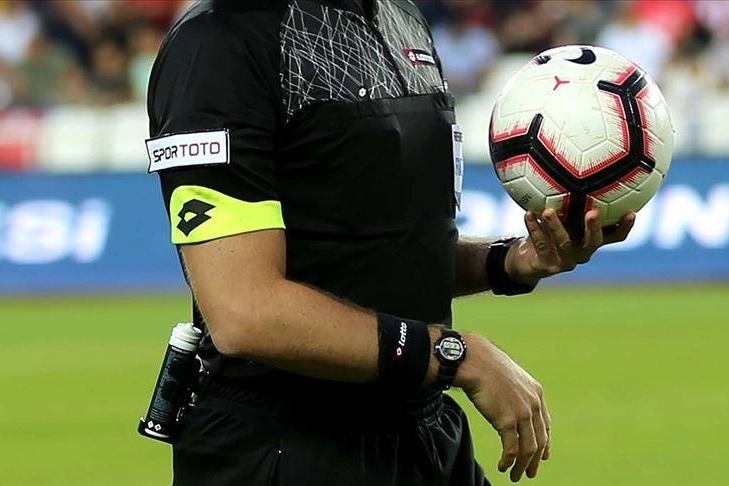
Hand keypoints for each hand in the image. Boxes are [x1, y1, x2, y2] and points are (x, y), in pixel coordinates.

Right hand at [455, 334, 550, 481]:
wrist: (475, 360)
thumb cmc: (485, 365)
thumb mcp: (509, 376)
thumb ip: (515, 391)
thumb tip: (508, 400)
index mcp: (536, 393)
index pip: (545, 425)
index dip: (545, 443)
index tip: (543, 455)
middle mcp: (534, 404)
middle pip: (540, 441)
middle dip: (535, 461)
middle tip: (530, 473)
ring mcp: (522, 413)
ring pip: (528, 449)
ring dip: (523, 466)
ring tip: (515, 476)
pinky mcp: (507, 421)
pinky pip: (512, 449)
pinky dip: (509, 462)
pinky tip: (502, 466)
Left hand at [504, 208, 635, 283]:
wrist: (528, 259)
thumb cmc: (549, 232)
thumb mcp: (563, 215)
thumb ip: (572, 199)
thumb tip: (579, 165)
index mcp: (591, 239)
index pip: (615, 236)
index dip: (625, 227)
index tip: (631, 211)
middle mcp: (582, 252)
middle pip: (594, 242)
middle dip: (594, 228)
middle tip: (592, 213)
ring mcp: (565, 261)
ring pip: (563, 243)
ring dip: (555, 226)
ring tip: (548, 211)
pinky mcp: (547, 264)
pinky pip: (540, 244)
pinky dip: (534, 228)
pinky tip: (528, 214)